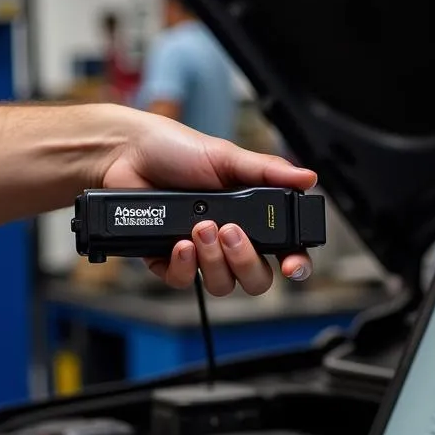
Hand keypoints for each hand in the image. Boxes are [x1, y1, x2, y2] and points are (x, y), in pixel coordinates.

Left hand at [99, 107, 316, 295]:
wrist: (126, 154)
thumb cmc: (175, 150)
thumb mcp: (226, 156)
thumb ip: (268, 171)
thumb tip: (308, 177)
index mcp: (250, 216)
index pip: (284, 251)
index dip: (294, 265)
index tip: (291, 265)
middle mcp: (228, 240)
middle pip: (255, 279)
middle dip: (245, 261)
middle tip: (229, 232)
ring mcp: (200, 254)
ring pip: (222, 285)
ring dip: (213, 260)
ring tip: (199, 228)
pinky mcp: (168, 261)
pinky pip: (184, 282)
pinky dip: (184, 265)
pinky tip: (180, 243)